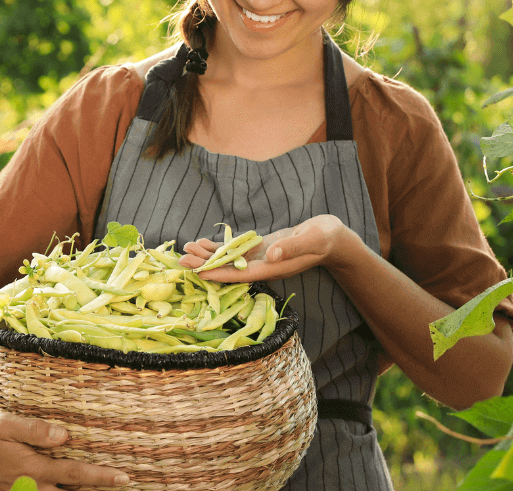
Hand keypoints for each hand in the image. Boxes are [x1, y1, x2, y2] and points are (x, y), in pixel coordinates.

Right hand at [0, 412, 129, 490]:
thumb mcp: (5, 424)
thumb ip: (34, 430)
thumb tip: (64, 435)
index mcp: (33, 469)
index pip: (75, 475)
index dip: (101, 477)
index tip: (123, 477)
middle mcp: (31, 487)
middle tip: (121, 485)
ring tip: (98, 488)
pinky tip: (66, 488)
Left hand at [179, 215, 354, 283]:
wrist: (332, 237)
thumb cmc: (325, 238)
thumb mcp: (312, 239)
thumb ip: (293, 247)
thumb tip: (272, 254)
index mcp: (274, 268)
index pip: (242, 275)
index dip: (220, 275)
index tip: (199, 274)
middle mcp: (264, 267)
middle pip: (230, 270)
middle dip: (205, 265)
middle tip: (180, 261)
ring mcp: (261, 259)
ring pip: (229, 260)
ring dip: (207, 256)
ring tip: (185, 249)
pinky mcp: (261, 249)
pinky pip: (236, 251)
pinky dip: (219, 248)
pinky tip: (203, 243)